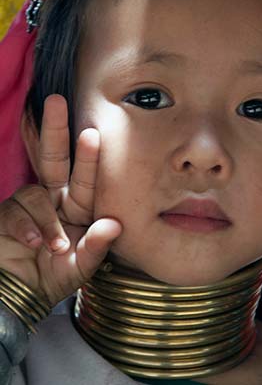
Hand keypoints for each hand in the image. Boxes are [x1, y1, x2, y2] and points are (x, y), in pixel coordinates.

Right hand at [0, 94, 121, 305]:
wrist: (19, 297)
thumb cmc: (54, 279)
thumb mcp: (80, 268)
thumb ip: (96, 247)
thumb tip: (113, 223)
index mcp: (78, 209)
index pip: (86, 180)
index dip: (88, 158)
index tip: (92, 133)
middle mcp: (54, 200)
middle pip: (55, 160)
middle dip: (56, 131)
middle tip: (56, 101)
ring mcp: (30, 206)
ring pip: (35, 192)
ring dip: (45, 218)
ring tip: (50, 246)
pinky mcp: (8, 214)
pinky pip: (16, 210)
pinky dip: (25, 226)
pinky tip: (32, 243)